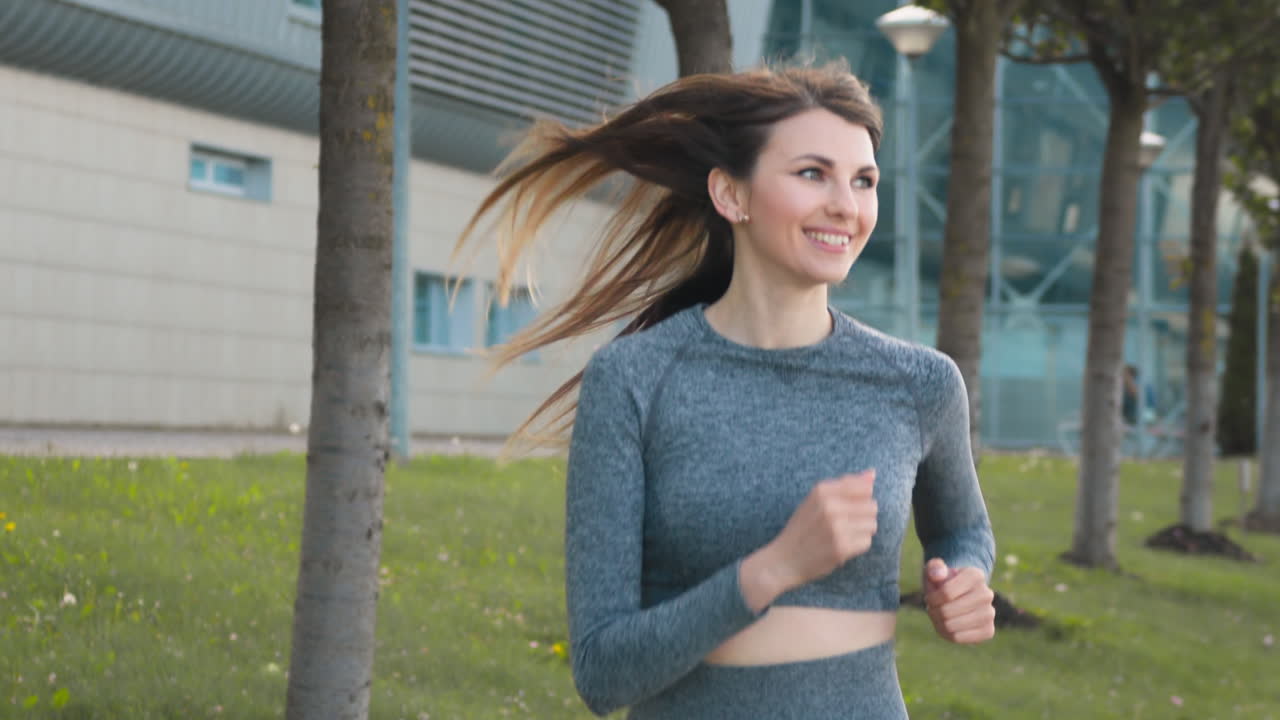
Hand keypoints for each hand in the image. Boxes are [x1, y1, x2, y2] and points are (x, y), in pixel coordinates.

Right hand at [740, 471, 876, 611]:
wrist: (784, 559)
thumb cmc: (802, 528)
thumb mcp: (816, 500)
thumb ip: (845, 485)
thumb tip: (873, 473)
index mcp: (822, 490)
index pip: (864, 487)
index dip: (860, 499)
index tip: (847, 508)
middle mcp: (830, 506)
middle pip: (872, 506)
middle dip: (862, 516)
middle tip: (845, 524)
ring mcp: (836, 527)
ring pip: (872, 524)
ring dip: (861, 532)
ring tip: (844, 535)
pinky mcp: (842, 547)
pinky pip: (867, 542)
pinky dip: (857, 546)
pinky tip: (842, 546)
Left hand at [922, 558, 994, 643]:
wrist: (959, 597)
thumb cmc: (943, 583)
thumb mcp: (935, 571)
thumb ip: (933, 568)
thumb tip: (938, 575)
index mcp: (975, 575)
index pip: (946, 593)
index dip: (932, 598)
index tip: (929, 597)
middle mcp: (986, 594)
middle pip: (947, 611)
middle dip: (934, 612)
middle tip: (932, 609)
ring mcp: (989, 613)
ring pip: (951, 626)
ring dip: (938, 623)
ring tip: (938, 617)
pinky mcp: (988, 631)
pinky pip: (959, 638)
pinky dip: (947, 634)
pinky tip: (947, 627)